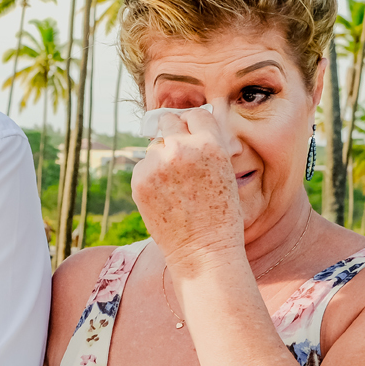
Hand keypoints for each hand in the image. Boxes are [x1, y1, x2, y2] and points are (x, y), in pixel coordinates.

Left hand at [130, 109, 243, 276]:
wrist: (203, 251)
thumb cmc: (221, 215)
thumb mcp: (225, 173)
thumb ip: (207, 147)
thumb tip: (188, 125)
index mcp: (210, 144)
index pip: (195, 114)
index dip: (192, 123)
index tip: (189, 129)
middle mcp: (181, 149)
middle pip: (167, 121)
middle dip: (171, 131)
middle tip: (175, 148)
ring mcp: (157, 164)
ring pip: (154, 147)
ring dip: (160, 158)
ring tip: (175, 186)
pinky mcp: (139, 180)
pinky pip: (143, 167)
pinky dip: (150, 177)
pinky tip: (164, 196)